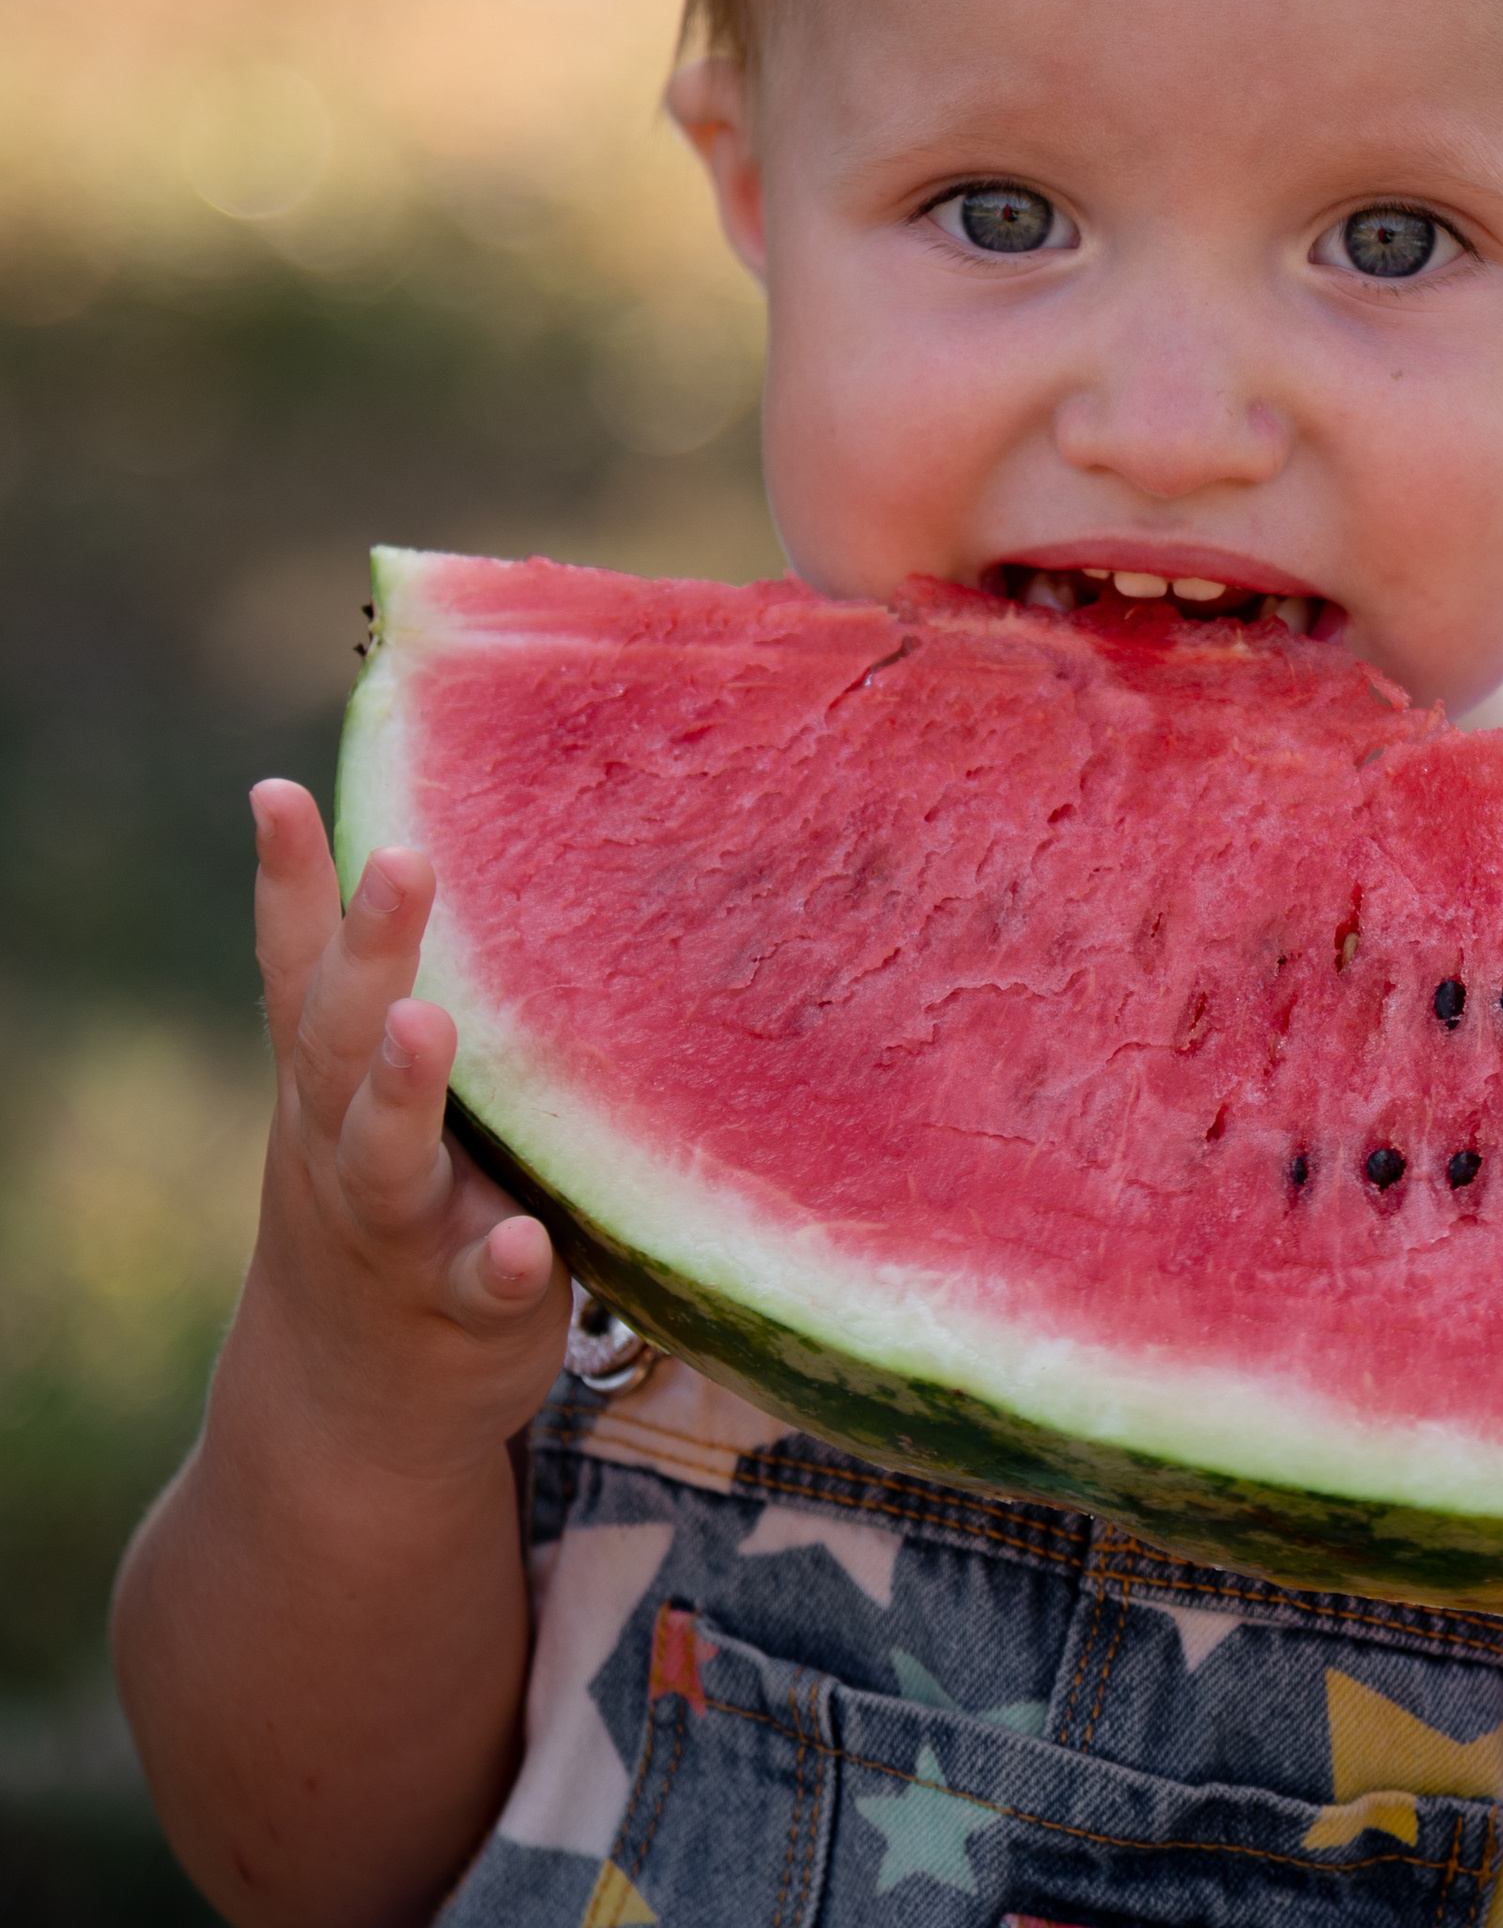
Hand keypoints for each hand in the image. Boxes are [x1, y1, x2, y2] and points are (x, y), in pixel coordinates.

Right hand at [239, 778, 570, 1484]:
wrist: (347, 1412)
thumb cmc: (375, 1203)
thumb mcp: (354, 1100)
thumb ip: (365, 989)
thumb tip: (386, 830)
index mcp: (325, 1087)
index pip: (298, 970)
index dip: (287, 882)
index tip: (280, 792)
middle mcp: (343, 1149)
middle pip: (342, 1040)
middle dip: (370, 950)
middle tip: (403, 861)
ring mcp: (396, 1233)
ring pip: (386, 1160)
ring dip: (402, 1094)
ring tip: (424, 1025)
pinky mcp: (462, 1313)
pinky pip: (477, 1288)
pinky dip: (496, 1264)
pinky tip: (521, 1242)